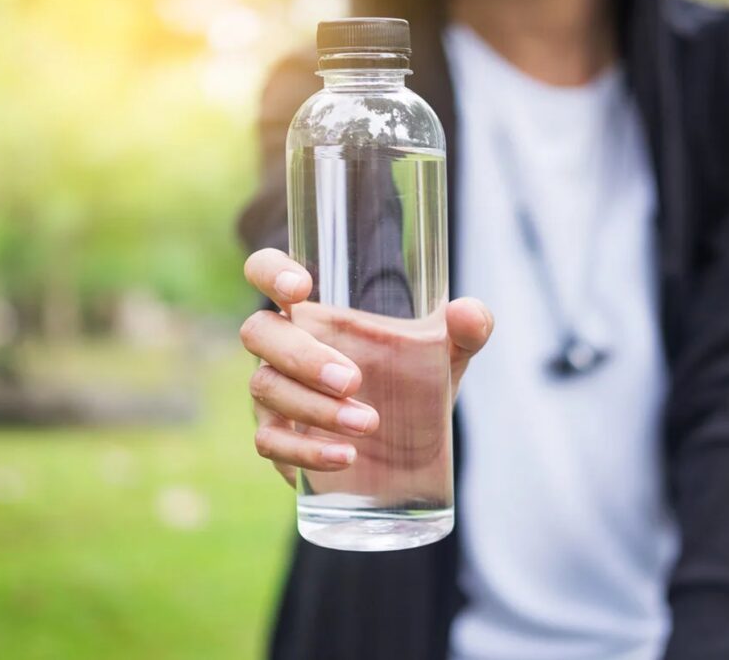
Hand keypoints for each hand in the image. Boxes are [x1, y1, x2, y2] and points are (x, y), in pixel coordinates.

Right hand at [240, 248, 492, 486]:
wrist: (411, 450)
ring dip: (315, 408)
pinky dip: (305, 451)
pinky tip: (345, 457)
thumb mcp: (449, 354)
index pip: (266, 271)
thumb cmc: (417, 383)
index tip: (300, 289)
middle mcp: (285, 346)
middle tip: (353, 380)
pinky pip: (270, 442)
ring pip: (266, 389)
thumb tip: (467, 313)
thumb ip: (468, 329)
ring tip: (369, 424)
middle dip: (303, 356)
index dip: (269, 271)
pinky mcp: (278, 439)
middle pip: (260, 333)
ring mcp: (275, 393)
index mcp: (316, 312)